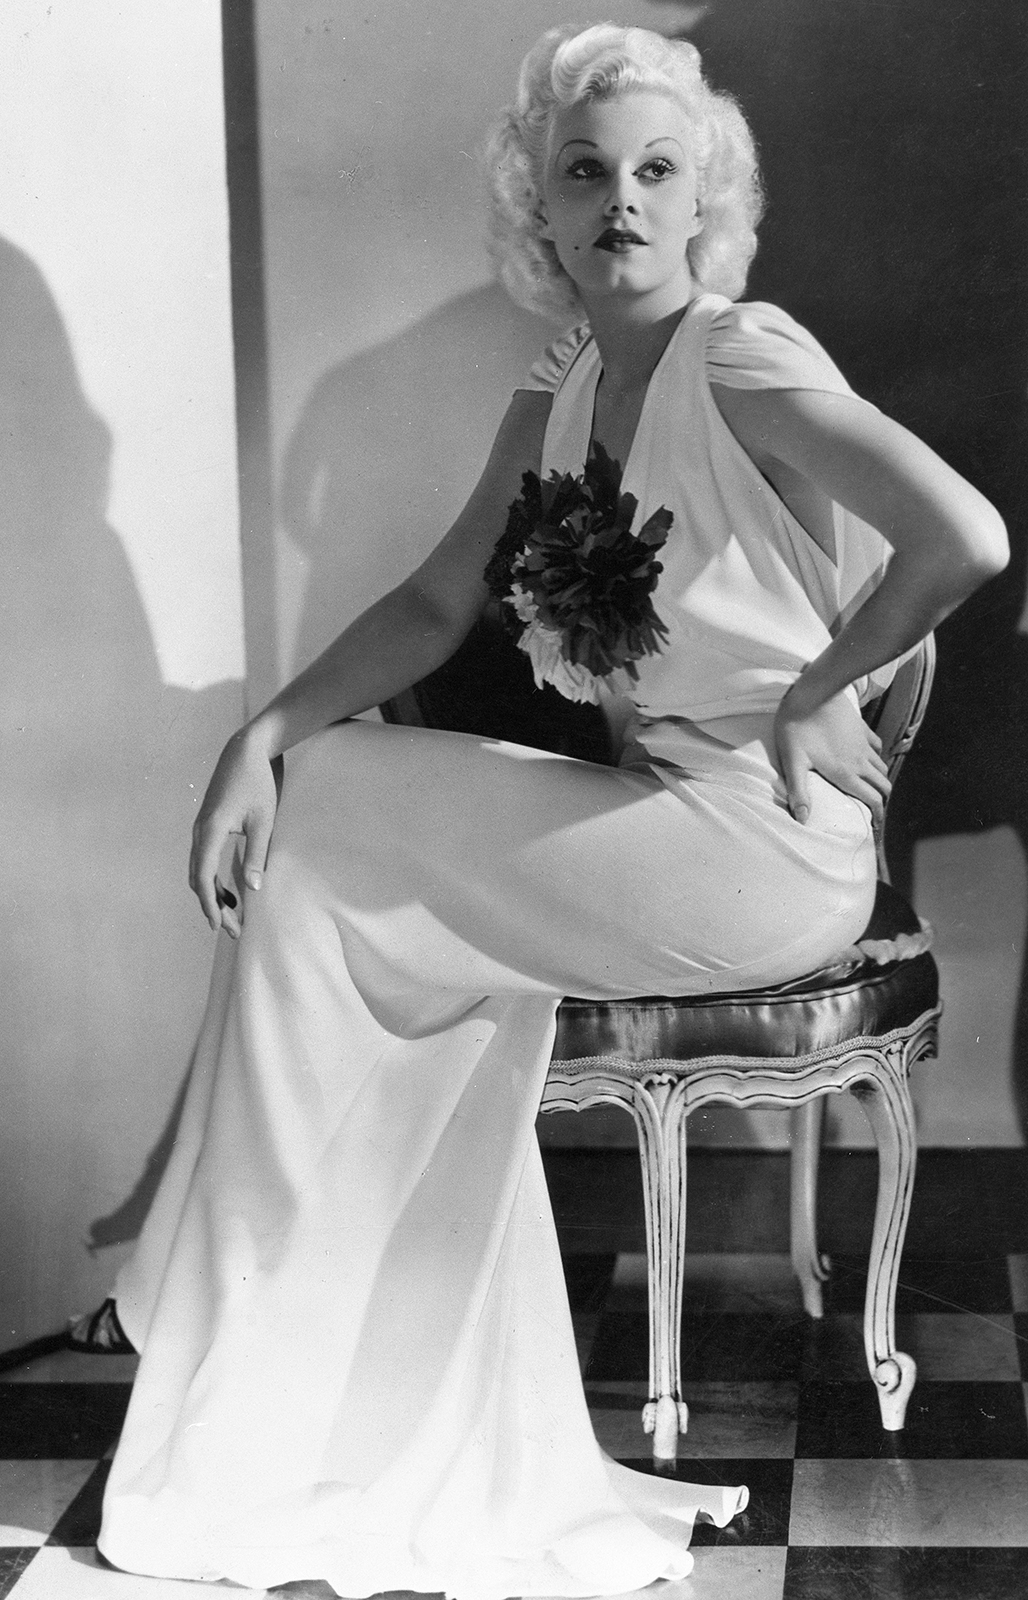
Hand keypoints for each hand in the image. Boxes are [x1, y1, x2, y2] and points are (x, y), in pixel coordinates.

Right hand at [189, 728, 281, 936]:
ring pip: (200, 870)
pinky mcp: (209, 824)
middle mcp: (200, 831)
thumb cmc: (258, 782)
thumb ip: (257, 854)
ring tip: (233, 914)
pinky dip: (215, 878)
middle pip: (199, 878)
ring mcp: (202, 827)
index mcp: (211, 830)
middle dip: (213, 905)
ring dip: (214, 893)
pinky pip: (205, 858)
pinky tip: (232, 891)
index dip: (210, 905)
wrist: (248, 750)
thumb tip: (253, 888)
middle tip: (232, 928)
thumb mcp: (264, 821)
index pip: (205, 877)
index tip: (219, 926)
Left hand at [774, 683, 890, 829]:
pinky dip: (876, 758)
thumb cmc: (797, 726)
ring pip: (882, 767)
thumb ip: (799, 791)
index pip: (872, 799)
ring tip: (870, 788)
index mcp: (845, 772)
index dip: (877, 815)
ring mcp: (863, 744)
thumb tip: (802, 820)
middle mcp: (860, 761)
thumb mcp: (793, 761)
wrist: (813, 691)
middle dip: (881, 800)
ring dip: (879, 780)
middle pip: (882, 785)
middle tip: (873, 809)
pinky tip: (866, 759)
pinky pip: (876, 748)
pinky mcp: (862, 729)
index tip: (874, 826)